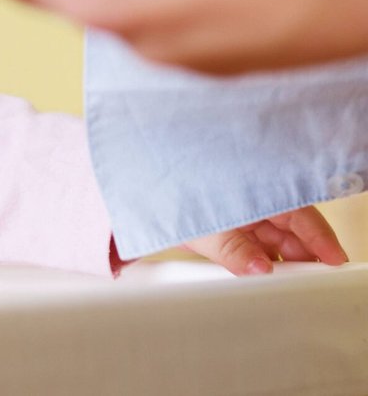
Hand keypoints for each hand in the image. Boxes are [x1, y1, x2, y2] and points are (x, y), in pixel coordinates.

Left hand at [182, 205, 346, 274]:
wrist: (141, 196)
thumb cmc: (171, 195)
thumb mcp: (206, 228)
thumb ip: (234, 251)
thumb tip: (261, 270)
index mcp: (256, 192)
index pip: (301, 215)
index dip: (321, 238)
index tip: (335, 260)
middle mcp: (253, 203)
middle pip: (291, 232)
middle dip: (301, 257)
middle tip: (308, 282)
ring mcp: (242, 218)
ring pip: (274, 243)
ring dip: (278, 262)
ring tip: (282, 284)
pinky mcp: (229, 232)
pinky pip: (254, 249)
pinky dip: (259, 263)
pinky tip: (259, 279)